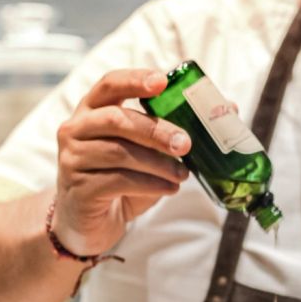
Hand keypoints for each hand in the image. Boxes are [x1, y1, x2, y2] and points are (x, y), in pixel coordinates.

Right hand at [51, 69, 192, 257]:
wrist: (91, 221)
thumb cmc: (120, 178)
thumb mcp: (146, 151)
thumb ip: (175, 130)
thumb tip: (228, 109)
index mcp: (93, 109)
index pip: (110, 84)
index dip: (135, 79)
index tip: (163, 82)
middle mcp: (76, 129)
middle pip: (116, 119)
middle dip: (155, 130)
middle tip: (186, 143)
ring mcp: (72, 158)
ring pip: (120, 153)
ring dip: (158, 163)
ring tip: (183, 174)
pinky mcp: (78, 188)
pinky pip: (119, 181)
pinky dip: (150, 184)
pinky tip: (168, 188)